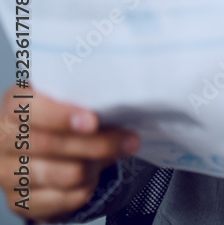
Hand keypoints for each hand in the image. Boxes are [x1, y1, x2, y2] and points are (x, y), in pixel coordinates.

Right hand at [0, 86, 138, 222]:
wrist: (48, 153)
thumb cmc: (65, 120)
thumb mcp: (73, 102)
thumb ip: (86, 102)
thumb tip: (119, 109)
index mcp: (14, 106)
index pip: (27, 108)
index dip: (60, 115)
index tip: (93, 121)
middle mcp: (3, 139)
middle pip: (51, 144)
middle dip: (98, 144)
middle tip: (131, 141)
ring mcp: (7, 173)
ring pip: (65, 174)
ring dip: (96, 165)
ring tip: (108, 156)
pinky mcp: (19, 201)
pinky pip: (67, 198)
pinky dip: (88, 187)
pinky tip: (92, 174)